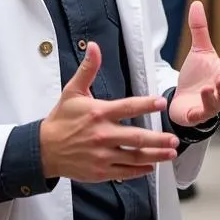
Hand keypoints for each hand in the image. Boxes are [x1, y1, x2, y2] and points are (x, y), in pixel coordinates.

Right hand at [40, 42, 178, 182]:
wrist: (44, 149)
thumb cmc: (61, 119)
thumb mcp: (72, 91)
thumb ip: (88, 69)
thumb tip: (94, 47)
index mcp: (99, 113)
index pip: (127, 107)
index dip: (146, 104)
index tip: (161, 103)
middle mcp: (103, 135)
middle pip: (137, 137)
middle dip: (158, 139)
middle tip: (174, 138)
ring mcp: (102, 155)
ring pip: (134, 157)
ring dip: (155, 155)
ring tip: (171, 152)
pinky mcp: (100, 171)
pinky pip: (125, 172)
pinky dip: (140, 171)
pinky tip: (151, 167)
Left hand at [168, 1, 219, 126]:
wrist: (181, 100)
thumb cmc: (196, 77)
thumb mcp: (199, 51)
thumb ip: (199, 29)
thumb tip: (196, 3)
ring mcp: (213, 102)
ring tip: (219, 80)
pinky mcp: (200, 113)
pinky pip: (206, 110)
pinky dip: (207, 103)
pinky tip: (205, 92)